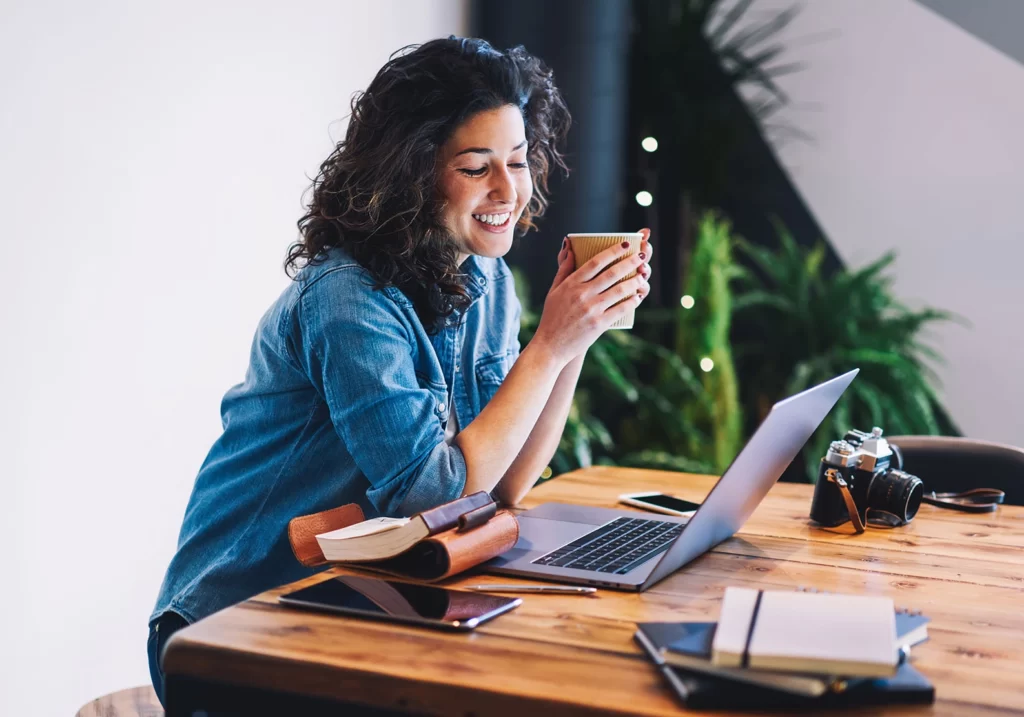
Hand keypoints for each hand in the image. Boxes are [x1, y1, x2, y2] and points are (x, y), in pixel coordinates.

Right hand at [533, 232, 652, 365]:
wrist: (550, 345)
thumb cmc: (552, 317)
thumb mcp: (554, 290)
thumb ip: (564, 269)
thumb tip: (571, 248)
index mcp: (571, 284)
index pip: (596, 262)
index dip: (613, 251)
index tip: (625, 244)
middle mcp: (582, 295)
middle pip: (611, 273)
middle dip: (630, 262)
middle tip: (641, 255)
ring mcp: (591, 310)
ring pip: (619, 290)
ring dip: (634, 281)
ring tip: (642, 275)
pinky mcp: (599, 324)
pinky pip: (620, 309)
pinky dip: (631, 301)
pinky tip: (637, 296)